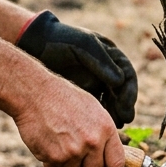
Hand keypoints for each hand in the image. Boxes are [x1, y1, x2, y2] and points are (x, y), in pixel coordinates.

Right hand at [12, 77, 125, 166]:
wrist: (36, 95)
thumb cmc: (66, 100)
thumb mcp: (95, 111)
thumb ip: (104, 135)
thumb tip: (111, 155)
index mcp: (106, 129)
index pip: (117, 164)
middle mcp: (92, 142)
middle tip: (80, 157)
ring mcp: (72, 151)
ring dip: (67, 163)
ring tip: (62, 141)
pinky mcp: (53, 157)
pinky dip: (51, 159)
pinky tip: (50, 141)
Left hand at [18, 11, 137, 126]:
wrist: (35, 44)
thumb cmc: (61, 40)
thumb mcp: (83, 46)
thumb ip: (101, 62)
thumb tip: (120, 81)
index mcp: (111, 57)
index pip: (128, 76)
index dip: (130, 91)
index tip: (127, 105)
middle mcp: (106, 71)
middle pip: (121, 92)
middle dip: (124, 106)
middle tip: (124, 120)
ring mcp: (94, 83)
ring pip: (109, 102)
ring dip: (113, 113)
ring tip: (113, 126)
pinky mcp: (81, 94)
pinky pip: (93, 107)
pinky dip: (97, 116)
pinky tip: (95, 125)